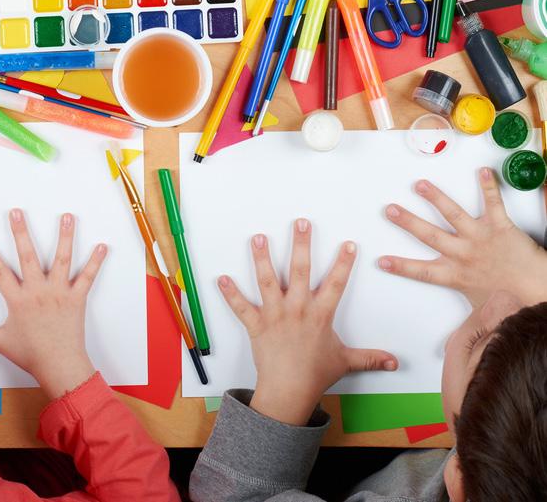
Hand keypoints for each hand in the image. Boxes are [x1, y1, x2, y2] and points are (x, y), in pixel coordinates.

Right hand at [0, 209, 107, 399]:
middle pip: (27, 256)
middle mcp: (37, 291)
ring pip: (61, 259)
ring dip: (64, 236)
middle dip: (21, 232)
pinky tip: (102, 246)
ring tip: (66, 216)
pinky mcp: (77, 298)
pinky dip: (95, 262)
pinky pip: (87, 277)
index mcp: (18, 300)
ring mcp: (58, 293)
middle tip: (17, 212)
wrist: (59, 365)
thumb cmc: (30, 354)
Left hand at [219, 219, 397, 425]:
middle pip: (300, 270)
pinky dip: (230, 293)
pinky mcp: (256, 324)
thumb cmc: (315, 375)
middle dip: (301, 244)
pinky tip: (220, 278)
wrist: (289, 391)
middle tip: (300, 222)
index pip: (336, 283)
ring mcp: (275, 315)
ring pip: (267, 280)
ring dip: (262, 258)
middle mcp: (298, 309)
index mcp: (320, 314)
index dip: (343, 263)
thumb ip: (370, 358)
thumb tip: (394, 362)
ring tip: (260, 237)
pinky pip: (241, 306)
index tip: (348, 244)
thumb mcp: (346, 362)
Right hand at [379, 168, 546, 306]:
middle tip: (390, 210)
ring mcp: (480, 238)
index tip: (381, 260)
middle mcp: (463, 254)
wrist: (541, 294)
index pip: (421, 271)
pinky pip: (493, 203)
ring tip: (421, 185)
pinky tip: (482, 171)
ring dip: (436, 198)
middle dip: (407, 221)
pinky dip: (488, 185)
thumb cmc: (515, 304)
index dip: (399, 266)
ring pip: (453, 214)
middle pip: (429, 235)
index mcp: (456, 275)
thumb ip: (467, 315)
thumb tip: (458, 337)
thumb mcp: (483, 312)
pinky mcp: (501, 227)